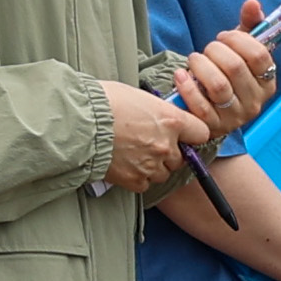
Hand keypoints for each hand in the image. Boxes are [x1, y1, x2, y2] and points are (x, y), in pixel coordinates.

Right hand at [101, 81, 206, 196]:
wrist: (78, 122)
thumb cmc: (104, 102)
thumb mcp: (139, 96)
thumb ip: (157, 110)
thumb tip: (160, 115)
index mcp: (171, 120)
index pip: (201, 133)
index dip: (192, 134)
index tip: (185, 134)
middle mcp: (166, 145)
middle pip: (180, 157)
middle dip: (168, 152)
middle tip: (149, 143)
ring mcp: (151, 165)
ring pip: (163, 173)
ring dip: (154, 166)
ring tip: (134, 154)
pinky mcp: (134, 180)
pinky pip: (145, 184)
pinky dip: (137, 177)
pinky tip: (125, 165)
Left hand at [179, 26, 278, 142]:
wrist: (213, 110)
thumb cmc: (228, 74)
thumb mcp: (241, 51)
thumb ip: (249, 25)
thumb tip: (252, 3)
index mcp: (267, 82)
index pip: (260, 55)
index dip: (238, 40)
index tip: (224, 37)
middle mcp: (255, 102)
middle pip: (235, 68)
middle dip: (215, 50)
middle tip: (208, 49)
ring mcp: (234, 117)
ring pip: (218, 86)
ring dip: (200, 66)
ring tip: (194, 60)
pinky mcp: (213, 126)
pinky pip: (200, 106)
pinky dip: (187, 87)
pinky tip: (181, 75)